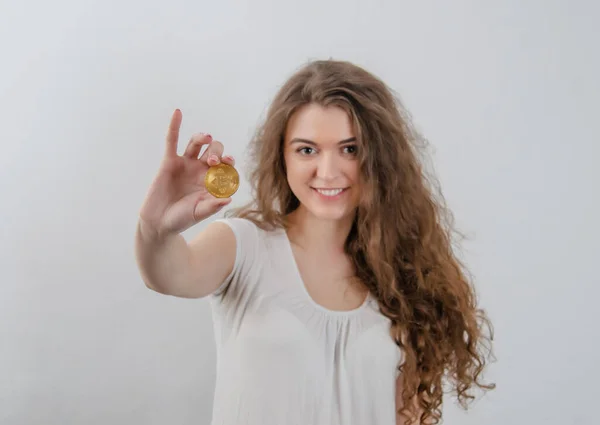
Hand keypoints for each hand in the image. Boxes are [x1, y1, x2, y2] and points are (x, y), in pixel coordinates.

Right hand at [138, 109, 235, 237]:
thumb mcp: (199, 213)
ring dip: (203, 139)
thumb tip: (228, 198)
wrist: (159, 223)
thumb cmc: (182, 219)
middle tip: (212, 163)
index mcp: (212, 180)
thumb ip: (212, 206)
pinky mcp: (169, 161)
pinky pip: (172, 140)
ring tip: (206, 138)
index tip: (228, 165)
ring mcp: (186, 164)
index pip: (226, 167)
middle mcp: (201, 170)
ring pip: (197, 143)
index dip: (229, 164)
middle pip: (214, 151)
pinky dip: (174, 126)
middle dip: (216, 153)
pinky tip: (177, 113)